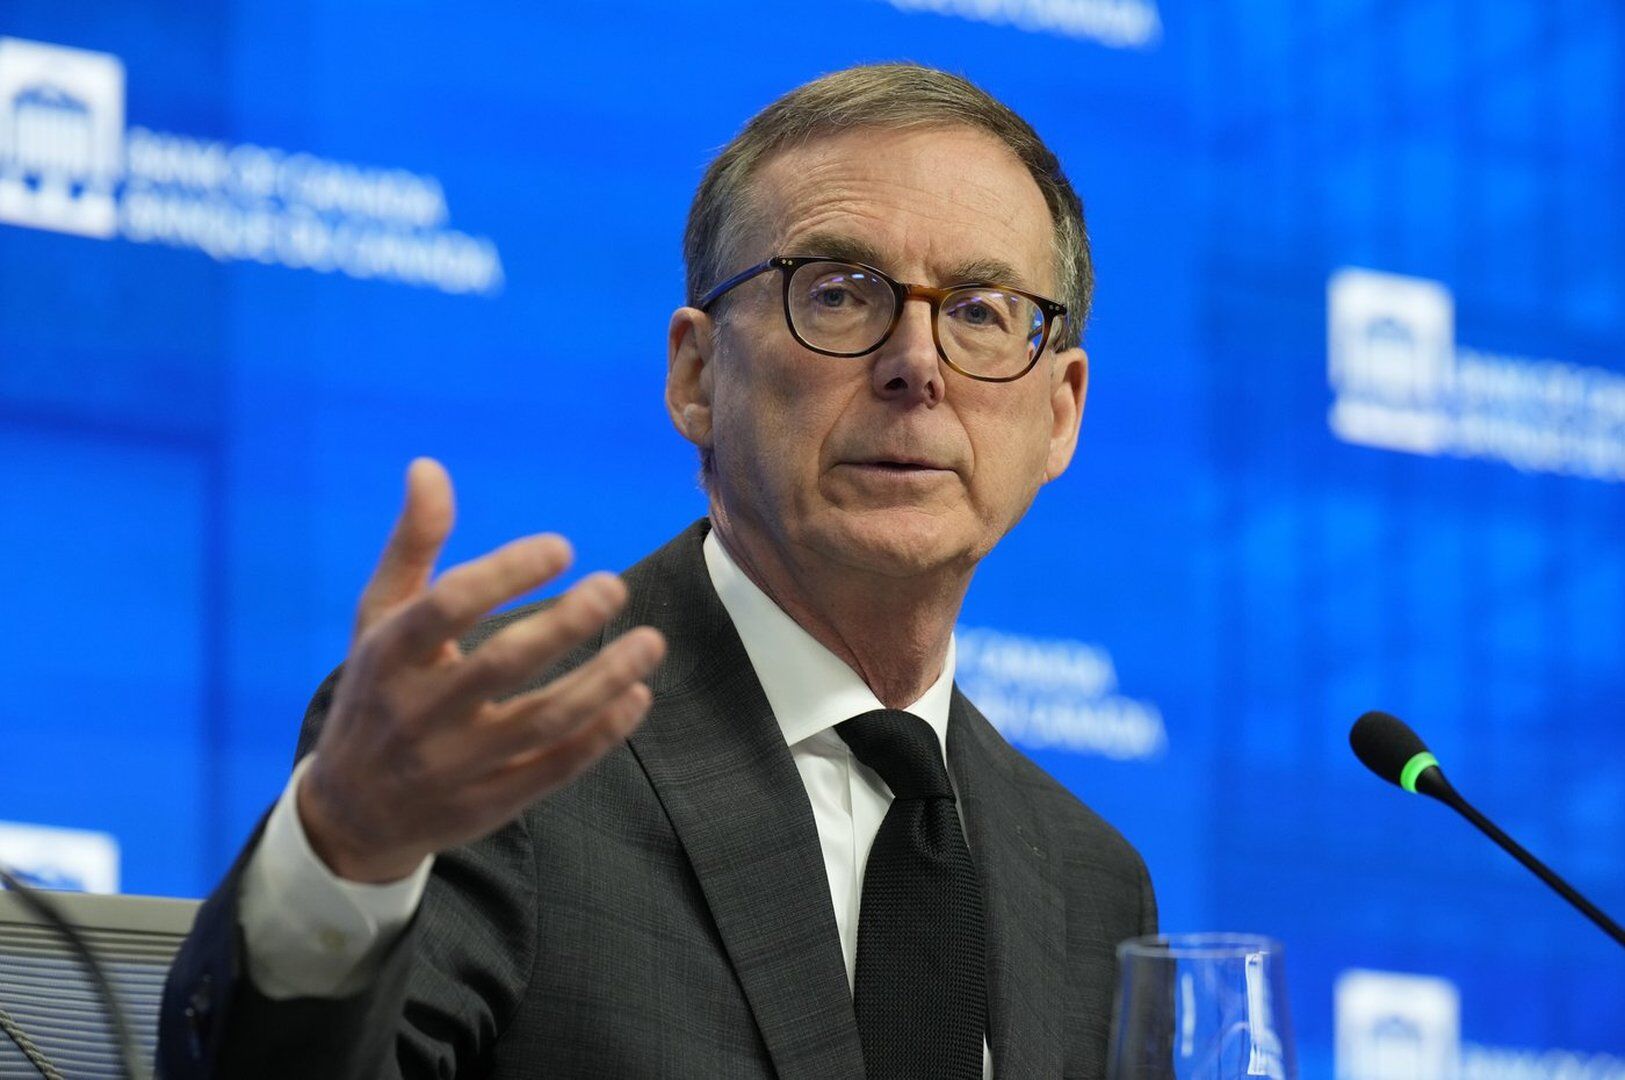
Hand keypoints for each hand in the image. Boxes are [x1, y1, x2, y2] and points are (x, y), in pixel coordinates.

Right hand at [296, 459, 666, 882]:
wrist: (352, 814)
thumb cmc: (378, 691)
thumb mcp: (379, 619)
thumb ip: (413, 546)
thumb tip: (429, 466)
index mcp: (389, 656)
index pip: (448, 608)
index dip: (506, 574)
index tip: (563, 547)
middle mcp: (420, 712)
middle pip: (501, 665)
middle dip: (565, 625)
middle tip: (615, 585)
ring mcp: (456, 764)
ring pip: (542, 722)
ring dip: (604, 681)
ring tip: (651, 642)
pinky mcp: (490, 804)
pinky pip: (556, 768)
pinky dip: (602, 733)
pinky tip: (637, 695)